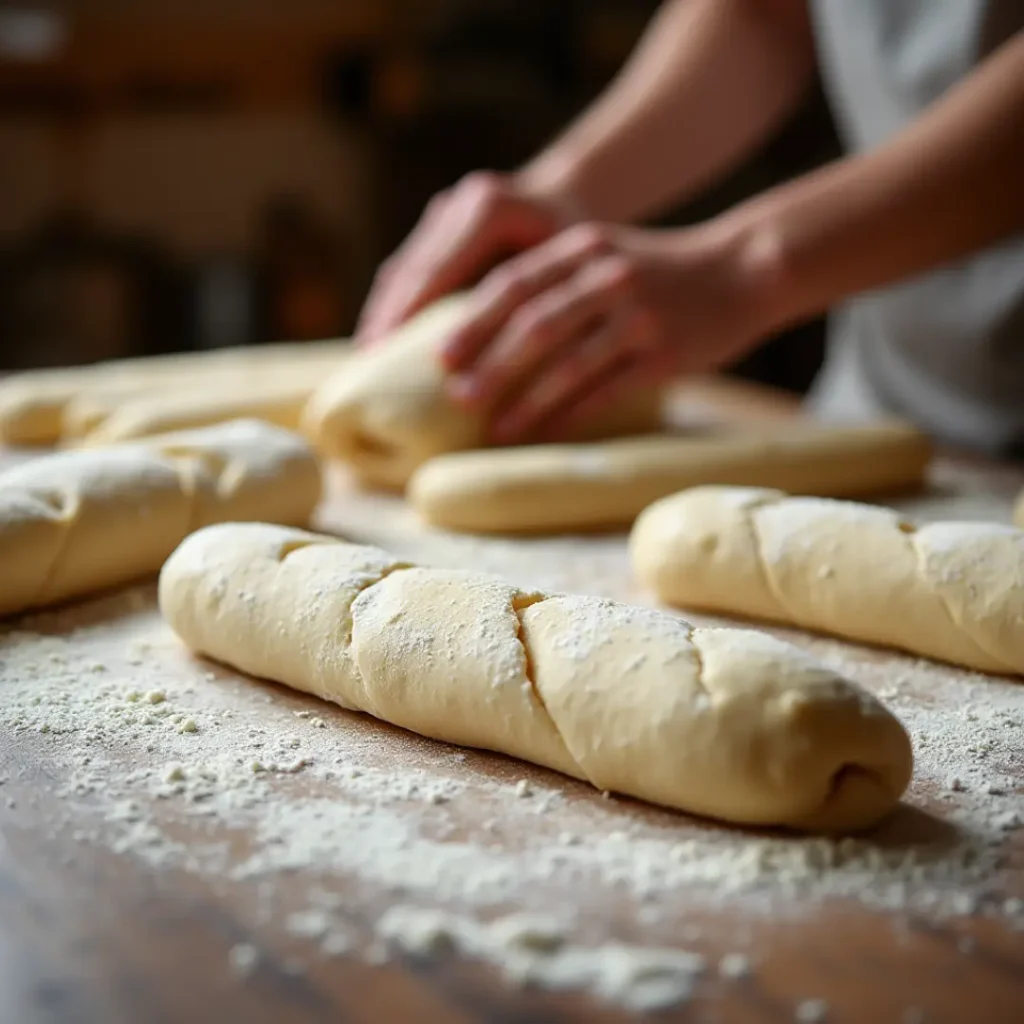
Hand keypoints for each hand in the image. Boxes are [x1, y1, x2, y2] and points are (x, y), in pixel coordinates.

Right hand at [356, 171, 578, 344]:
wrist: (574, 197)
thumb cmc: (581, 242)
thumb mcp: (571, 268)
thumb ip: (536, 298)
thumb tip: (507, 351)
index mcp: (489, 208)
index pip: (436, 268)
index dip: (408, 311)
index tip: (386, 351)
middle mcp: (460, 204)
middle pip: (411, 268)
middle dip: (386, 315)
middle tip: (367, 362)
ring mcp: (445, 213)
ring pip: (403, 267)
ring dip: (383, 310)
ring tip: (368, 355)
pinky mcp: (439, 228)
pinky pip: (409, 268)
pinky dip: (396, 303)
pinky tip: (384, 335)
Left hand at [440, 221, 778, 441]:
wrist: (738, 272)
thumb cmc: (656, 272)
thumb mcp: (603, 254)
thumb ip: (554, 279)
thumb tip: (489, 330)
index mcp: (582, 249)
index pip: (513, 284)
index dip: (473, 322)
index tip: (439, 357)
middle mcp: (607, 277)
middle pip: (534, 325)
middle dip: (489, 365)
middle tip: (456, 398)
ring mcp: (638, 316)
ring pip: (568, 363)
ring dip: (526, 400)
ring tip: (494, 429)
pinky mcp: (663, 353)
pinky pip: (606, 389)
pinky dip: (570, 414)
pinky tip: (544, 434)